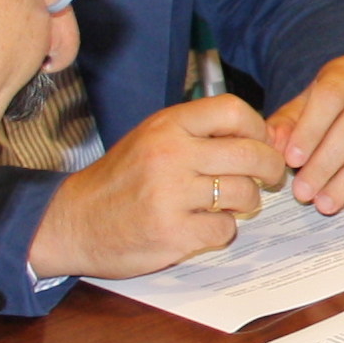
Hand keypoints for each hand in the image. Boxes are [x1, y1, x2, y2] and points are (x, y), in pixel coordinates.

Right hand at [27, 95, 289, 279]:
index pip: (233, 110)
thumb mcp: (152, 139)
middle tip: (270, 177)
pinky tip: (203, 226)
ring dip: (247, 201)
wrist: (72, 222)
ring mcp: (170, 195)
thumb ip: (199, 134)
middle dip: (270, 167)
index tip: (261, 142)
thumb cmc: (121, 181)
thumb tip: (263, 136)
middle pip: (250, 153)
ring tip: (230, 204)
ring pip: (244, 193)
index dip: (257, 127)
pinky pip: (225, 229)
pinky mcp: (172, 233)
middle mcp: (170, 155)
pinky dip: (222, 230)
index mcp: (166, 126)